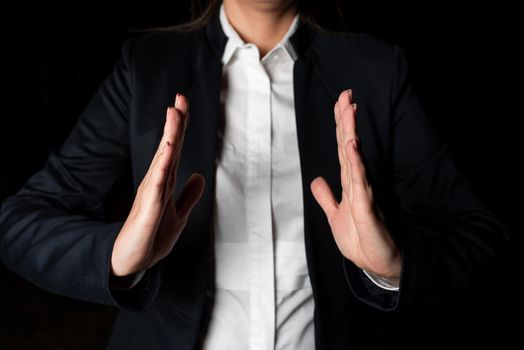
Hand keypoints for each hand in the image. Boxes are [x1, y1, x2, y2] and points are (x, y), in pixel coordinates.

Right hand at [111, 94, 204, 276]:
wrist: (131, 264)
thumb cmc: (152, 239)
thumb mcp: (179, 216)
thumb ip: (188, 196)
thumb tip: (199, 176)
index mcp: (164, 183)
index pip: (175, 151)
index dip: (181, 128)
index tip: (183, 105)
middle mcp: (156, 184)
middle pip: (169, 149)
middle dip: (175, 123)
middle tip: (180, 97)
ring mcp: (151, 195)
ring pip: (162, 160)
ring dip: (169, 136)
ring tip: (174, 113)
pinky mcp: (148, 210)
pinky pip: (157, 185)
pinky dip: (163, 165)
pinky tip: (169, 148)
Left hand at [310, 90, 400, 279]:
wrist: (375, 263)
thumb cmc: (360, 240)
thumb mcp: (335, 216)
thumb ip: (326, 197)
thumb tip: (316, 180)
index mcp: (350, 183)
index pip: (343, 149)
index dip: (341, 127)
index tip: (340, 103)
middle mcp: (357, 183)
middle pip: (348, 146)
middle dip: (345, 120)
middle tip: (345, 94)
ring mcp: (362, 193)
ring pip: (353, 157)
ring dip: (349, 132)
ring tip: (348, 109)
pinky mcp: (366, 207)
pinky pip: (358, 180)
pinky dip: (355, 161)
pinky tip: (352, 144)